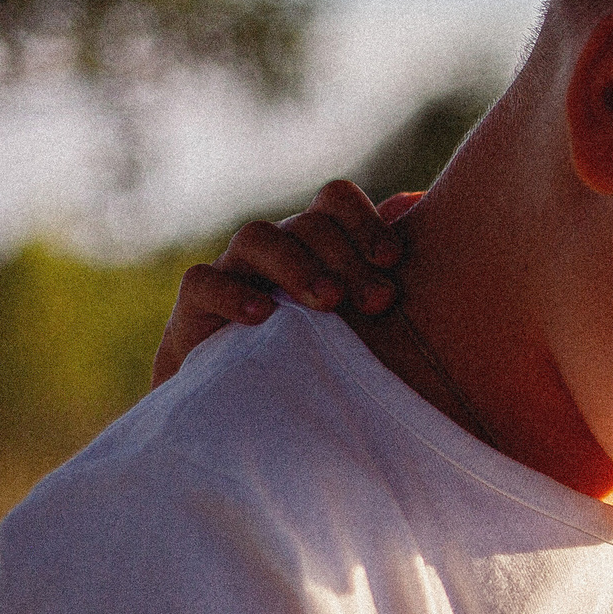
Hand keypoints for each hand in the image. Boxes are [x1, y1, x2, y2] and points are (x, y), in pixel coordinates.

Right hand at [151, 181, 419, 386]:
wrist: (242, 412)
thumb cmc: (317, 355)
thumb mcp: (360, 319)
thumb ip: (385, 264)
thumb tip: (418, 202)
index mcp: (316, 243)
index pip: (336, 201)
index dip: (365, 220)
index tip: (393, 260)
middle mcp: (275, 248)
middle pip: (307, 224)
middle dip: (347, 258)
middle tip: (379, 301)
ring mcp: (232, 272)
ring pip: (256, 238)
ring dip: (297, 266)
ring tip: (329, 303)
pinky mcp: (194, 308)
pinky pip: (204, 283)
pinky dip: (233, 294)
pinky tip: (265, 316)